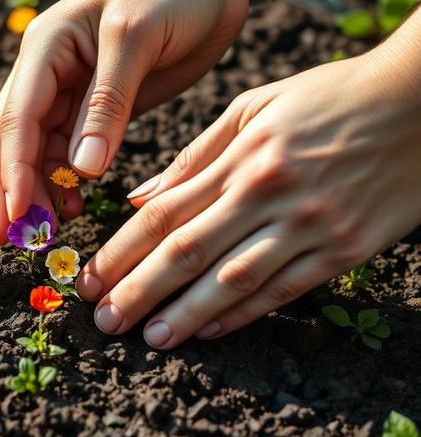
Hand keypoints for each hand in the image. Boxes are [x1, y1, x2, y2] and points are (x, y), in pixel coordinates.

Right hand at [0, 0, 253, 241]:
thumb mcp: (137, 37)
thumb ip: (108, 103)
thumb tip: (81, 169)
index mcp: (45, 48)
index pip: (16, 119)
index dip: (10, 172)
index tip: (13, 218)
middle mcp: (48, 72)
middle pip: (14, 141)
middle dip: (10, 191)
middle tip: (11, 241)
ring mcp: (72, 90)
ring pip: (40, 151)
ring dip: (39, 191)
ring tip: (48, 232)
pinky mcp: (101, 106)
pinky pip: (72, 151)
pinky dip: (68, 181)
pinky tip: (76, 205)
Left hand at [76, 11, 420, 348]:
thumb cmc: (330, 97)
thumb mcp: (255, 106)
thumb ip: (195, 155)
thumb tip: (140, 198)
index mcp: (242, 155)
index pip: (165, 214)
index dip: (121, 252)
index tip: (89, 280)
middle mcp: (270, 192)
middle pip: (189, 252)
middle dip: (139, 291)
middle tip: (104, 321)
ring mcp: (311, 224)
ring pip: (234, 280)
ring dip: (187, 315)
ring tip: (151, 339)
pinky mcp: (348, 249)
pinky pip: (286, 290)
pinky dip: (244, 314)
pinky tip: (211, 331)